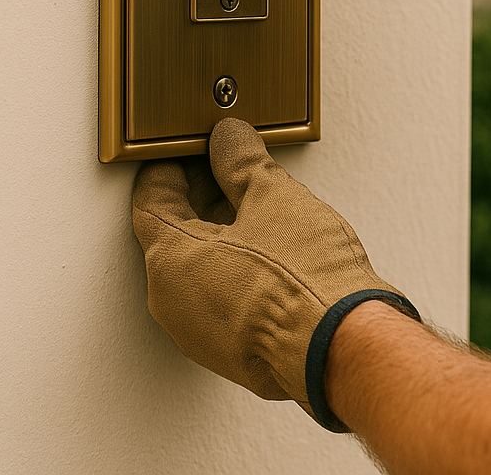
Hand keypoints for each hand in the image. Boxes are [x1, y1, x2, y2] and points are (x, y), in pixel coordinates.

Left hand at [131, 118, 417, 431]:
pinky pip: (218, 297)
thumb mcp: (275, 198)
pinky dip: (234, 269)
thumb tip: (229, 140)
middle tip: (230, 170)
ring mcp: (198, 332)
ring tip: (261, 209)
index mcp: (169, 259)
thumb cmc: (303, 281)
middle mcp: (172, 301)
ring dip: (220, 234)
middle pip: (171, 234)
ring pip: (196, 269)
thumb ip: (243, 162)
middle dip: (200, 197)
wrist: (339, 348)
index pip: (151, 199)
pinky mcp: (229, 351)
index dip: (173, 165)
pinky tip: (272, 252)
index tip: (193, 149)